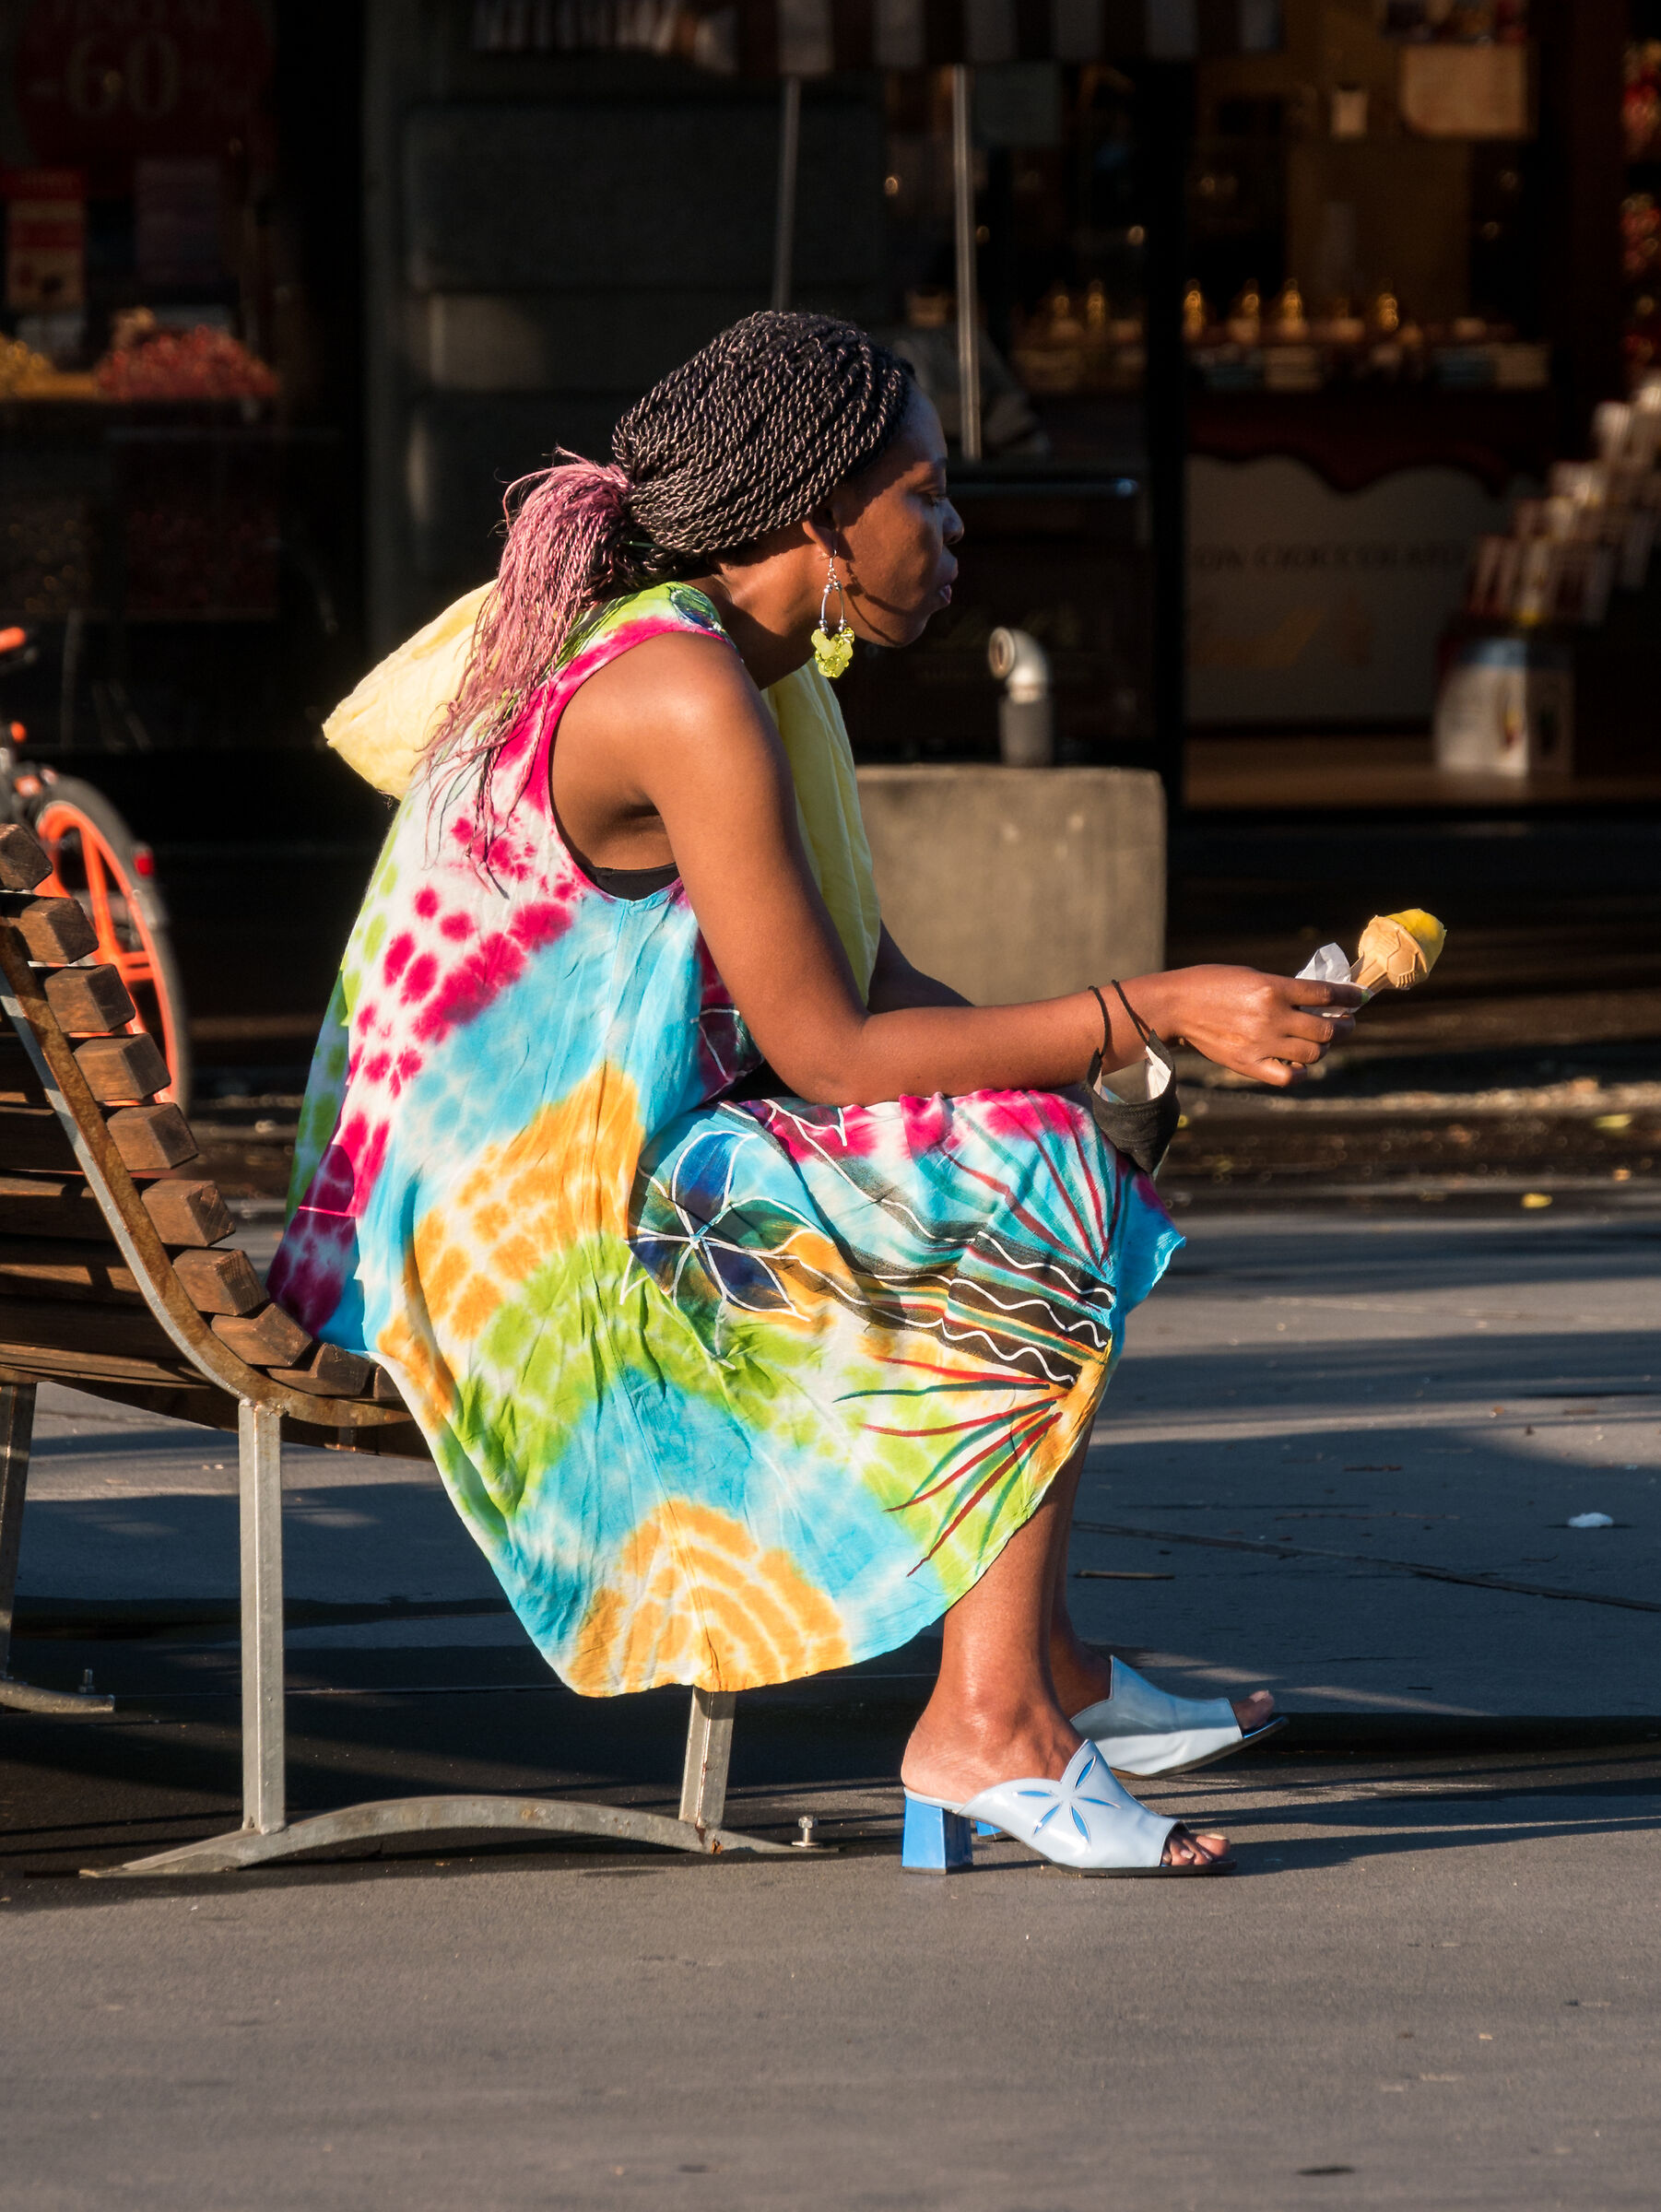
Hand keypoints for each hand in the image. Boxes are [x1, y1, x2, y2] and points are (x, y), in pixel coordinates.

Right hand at [1156, 965, 1364, 1089]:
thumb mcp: (1252, 975)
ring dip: (1324, 1048)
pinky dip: (1301, 1072)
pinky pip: (1288, 1076)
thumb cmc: (1213, 983)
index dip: (1350, 996)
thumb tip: (1319, 1000)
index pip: (1326, 994)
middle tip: (1346, 1024)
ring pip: (1314, 1054)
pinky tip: (1301, 1064)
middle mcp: (1271, 1017)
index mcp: (1273, 988)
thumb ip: (1284, 988)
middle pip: (1326, 1029)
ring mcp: (1261, 1043)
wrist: (1176, 1006)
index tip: (1360, 997)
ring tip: (1323, 1042)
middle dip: (1344, 1026)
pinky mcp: (1249, 1063)